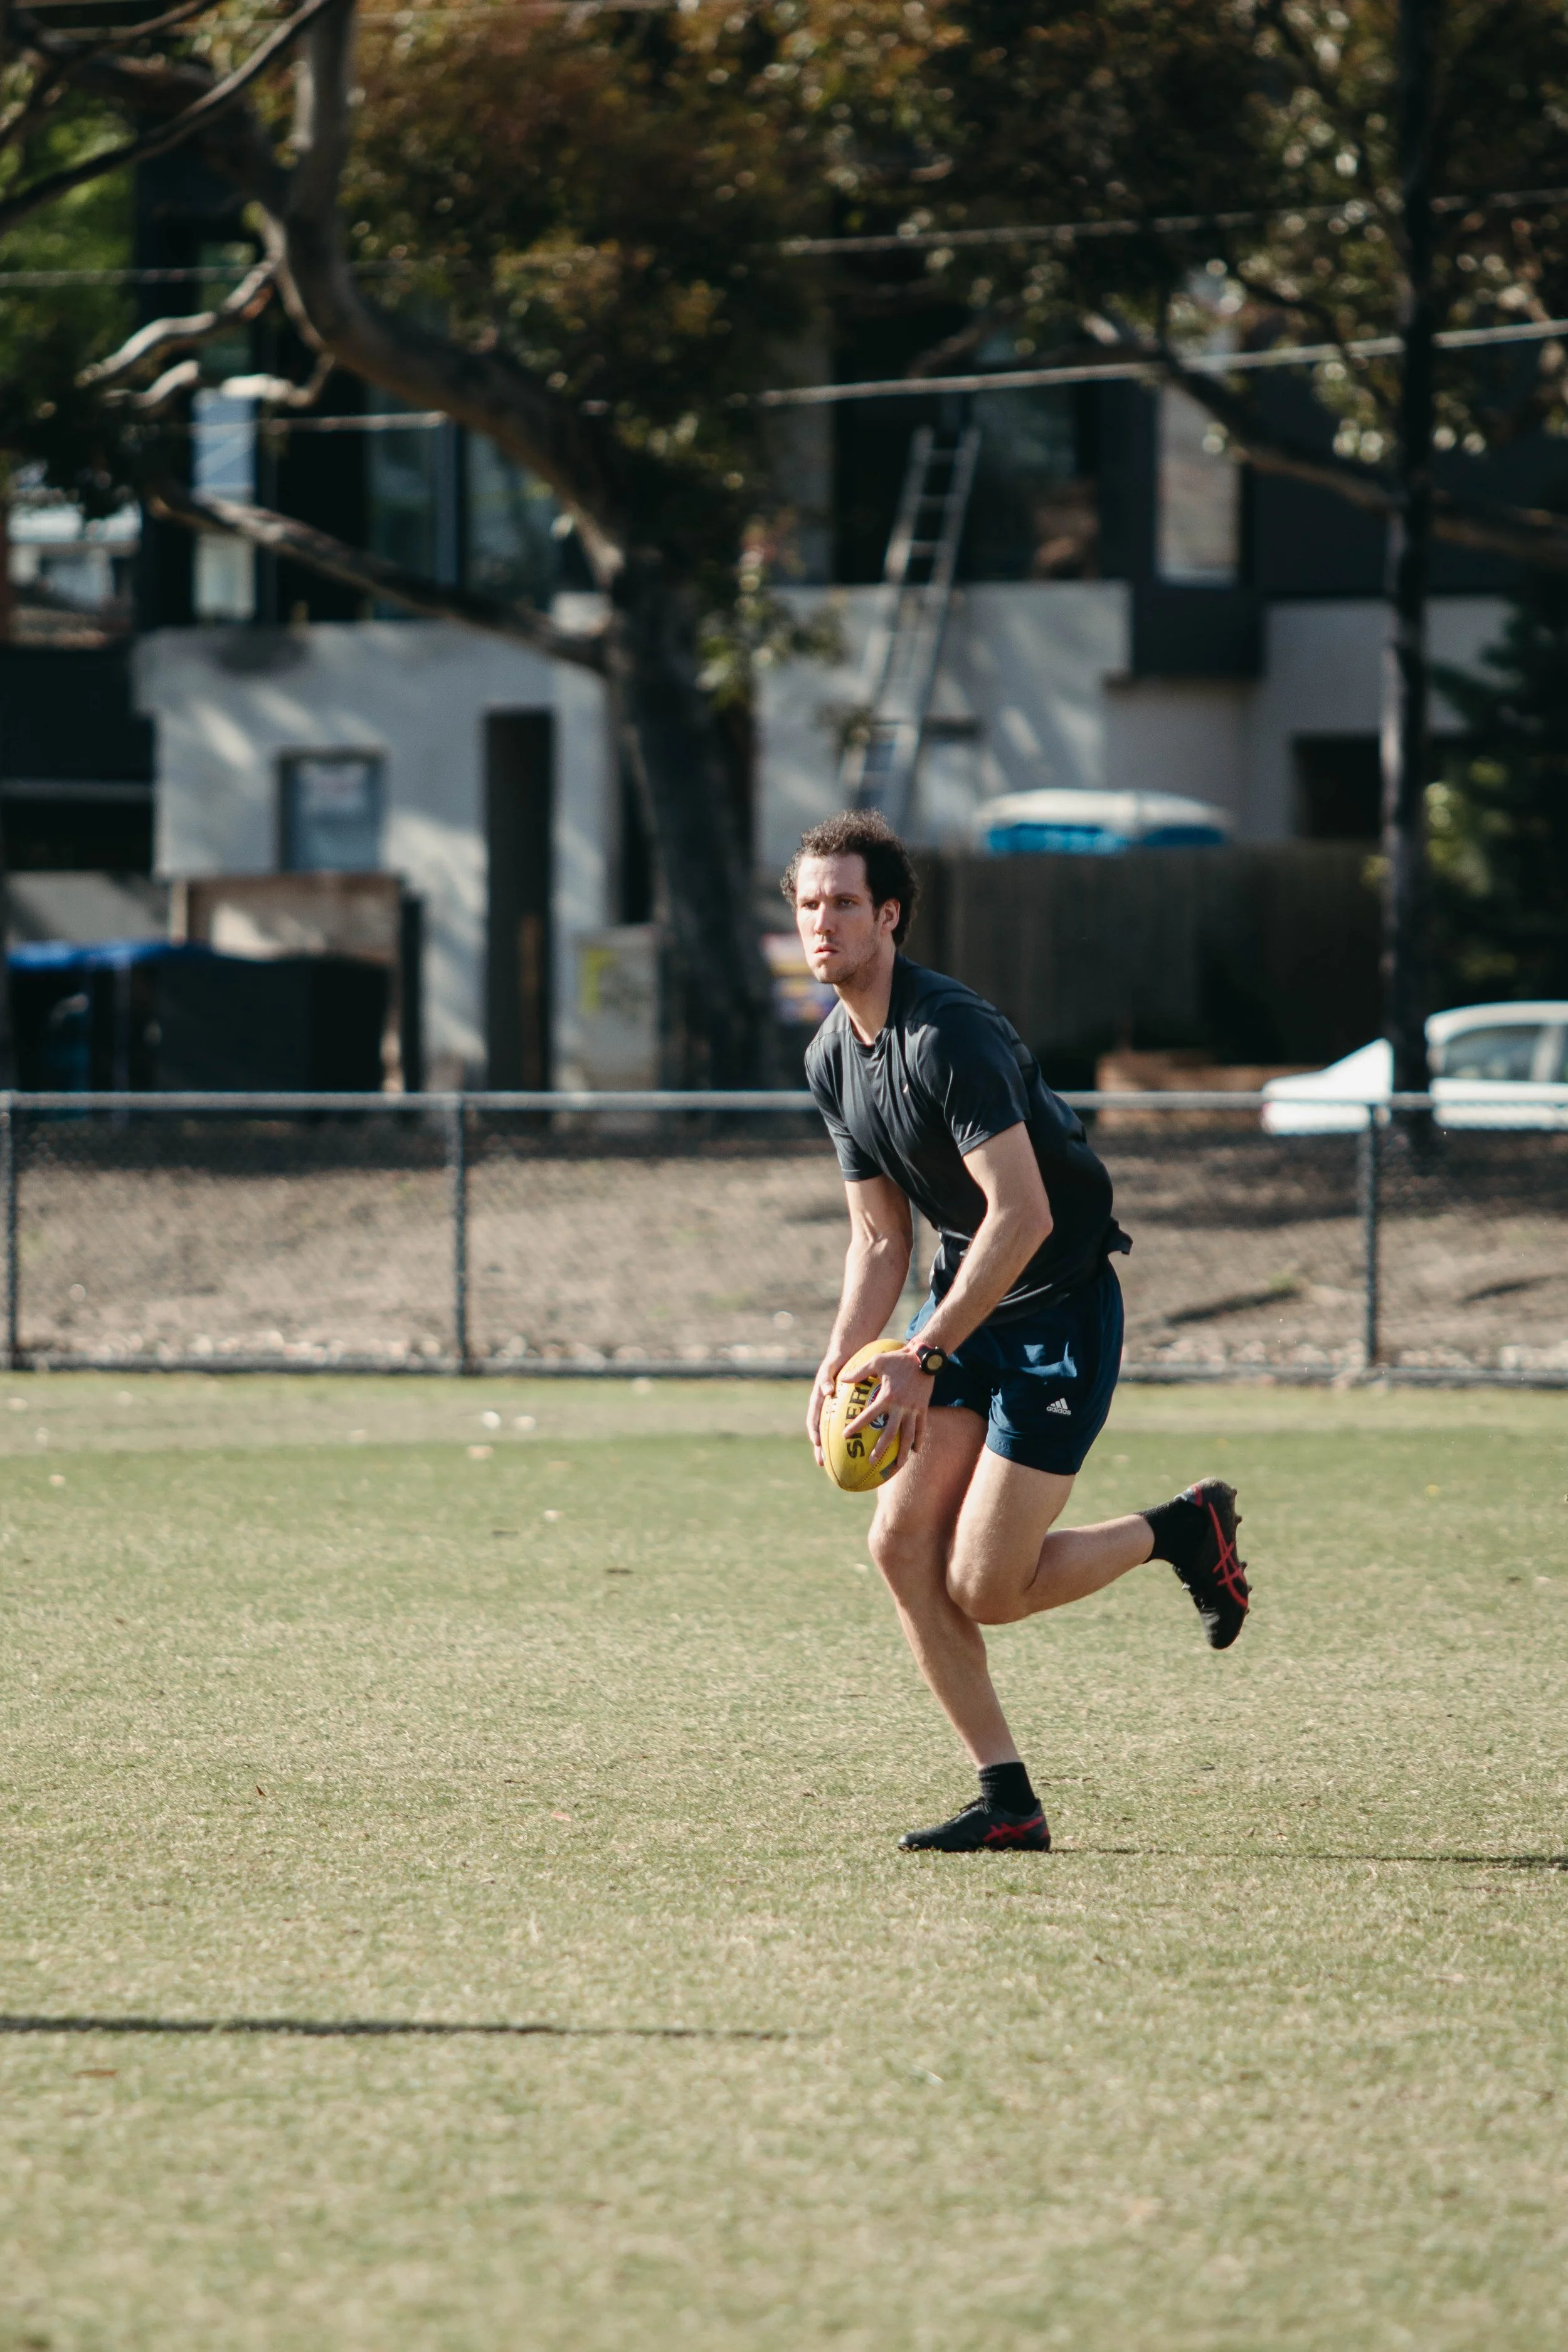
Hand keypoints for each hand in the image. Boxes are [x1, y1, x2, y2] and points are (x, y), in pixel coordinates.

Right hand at [807, 1353, 844, 1465]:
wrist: (846, 1356)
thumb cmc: (836, 1362)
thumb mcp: (829, 1367)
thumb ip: (825, 1379)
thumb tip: (827, 1391)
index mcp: (818, 1401)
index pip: (813, 1419)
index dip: (814, 1432)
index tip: (816, 1443)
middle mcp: (825, 1409)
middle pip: (821, 1432)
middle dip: (821, 1449)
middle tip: (822, 1463)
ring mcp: (835, 1411)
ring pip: (835, 1433)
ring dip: (836, 1448)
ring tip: (843, 1463)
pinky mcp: (846, 1411)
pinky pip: (850, 1425)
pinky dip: (855, 1436)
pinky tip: (865, 1447)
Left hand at [842, 1347, 933, 1464]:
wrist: (924, 1358)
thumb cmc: (897, 1358)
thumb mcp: (876, 1361)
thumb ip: (858, 1372)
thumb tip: (842, 1379)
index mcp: (887, 1397)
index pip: (869, 1416)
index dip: (856, 1426)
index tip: (846, 1436)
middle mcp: (900, 1407)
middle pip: (890, 1434)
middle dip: (880, 1449)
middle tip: (870, 1461)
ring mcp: (913, 1410)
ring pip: (908, 1436)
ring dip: (902, 1453)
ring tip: (897, 1466)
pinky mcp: (923, 1409)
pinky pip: (921, 1429)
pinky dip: (918, 1441)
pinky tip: (915, 1451)